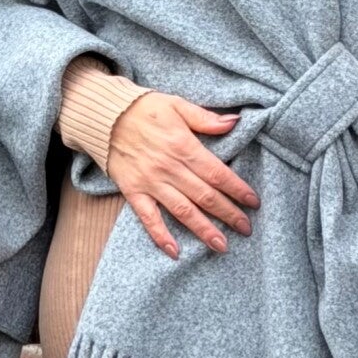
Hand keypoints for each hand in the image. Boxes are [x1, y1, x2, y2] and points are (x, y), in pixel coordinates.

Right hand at [107, 91, 259, 258]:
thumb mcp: (177, 105)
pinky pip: (148, 218)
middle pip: (205, 196)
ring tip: (222, 246)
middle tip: (246, 229)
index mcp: (183, 146)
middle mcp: (169, 168)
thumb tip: (235, 122)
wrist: (104, 116)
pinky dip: (161, 236)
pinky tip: (175, 252)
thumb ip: (205, 118)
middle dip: (229, 214)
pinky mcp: (134, 192)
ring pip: (183, 211)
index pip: (217, 173)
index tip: (253, 202)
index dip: (237, 189)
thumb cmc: (144, 109)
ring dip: (204, 230)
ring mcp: (151, 182)